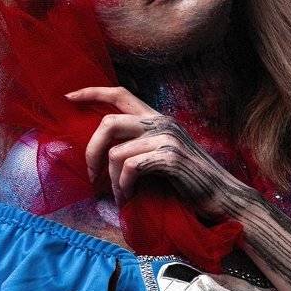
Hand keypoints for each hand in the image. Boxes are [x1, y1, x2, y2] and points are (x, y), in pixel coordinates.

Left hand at [66, 85, 246, 217]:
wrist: (222, 196)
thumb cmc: (190, 181)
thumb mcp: (163, 155)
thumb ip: (139, 145)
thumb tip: (104, 151)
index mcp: (158, 118)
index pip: (120, 94)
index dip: (92, 92)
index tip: (68, 98)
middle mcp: (161, 122)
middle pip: (108, 123)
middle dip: (91, 150)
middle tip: (91, 174)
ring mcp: (166, 138)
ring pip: (115, 152)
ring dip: (110, 179)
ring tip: (118, 195)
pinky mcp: (169, 158)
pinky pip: (129, 168)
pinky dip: (123, 187)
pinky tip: (129, 198)